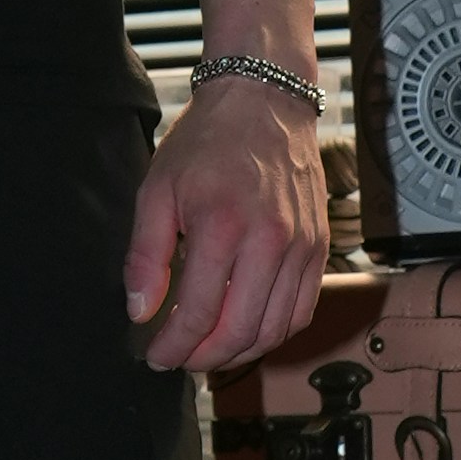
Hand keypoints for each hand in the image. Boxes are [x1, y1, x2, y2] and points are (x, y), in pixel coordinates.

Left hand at [124, 76, 328, 380]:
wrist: (265, 100)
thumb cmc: (208, 142)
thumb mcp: (157, 190)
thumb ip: (145, 256)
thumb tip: (140, 312)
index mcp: (223, 226)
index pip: (198, 314)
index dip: (174, 346)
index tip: (156, 356)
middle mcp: (270, 241)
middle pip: (240, 332)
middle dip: (203, 358)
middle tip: (179, 360)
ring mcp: (302, 246)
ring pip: (274, 330)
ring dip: (239, 352)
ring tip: (209, 350)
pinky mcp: (320, 247)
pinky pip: (301, 310)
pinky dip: (273, 332)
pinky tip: (247, 330)